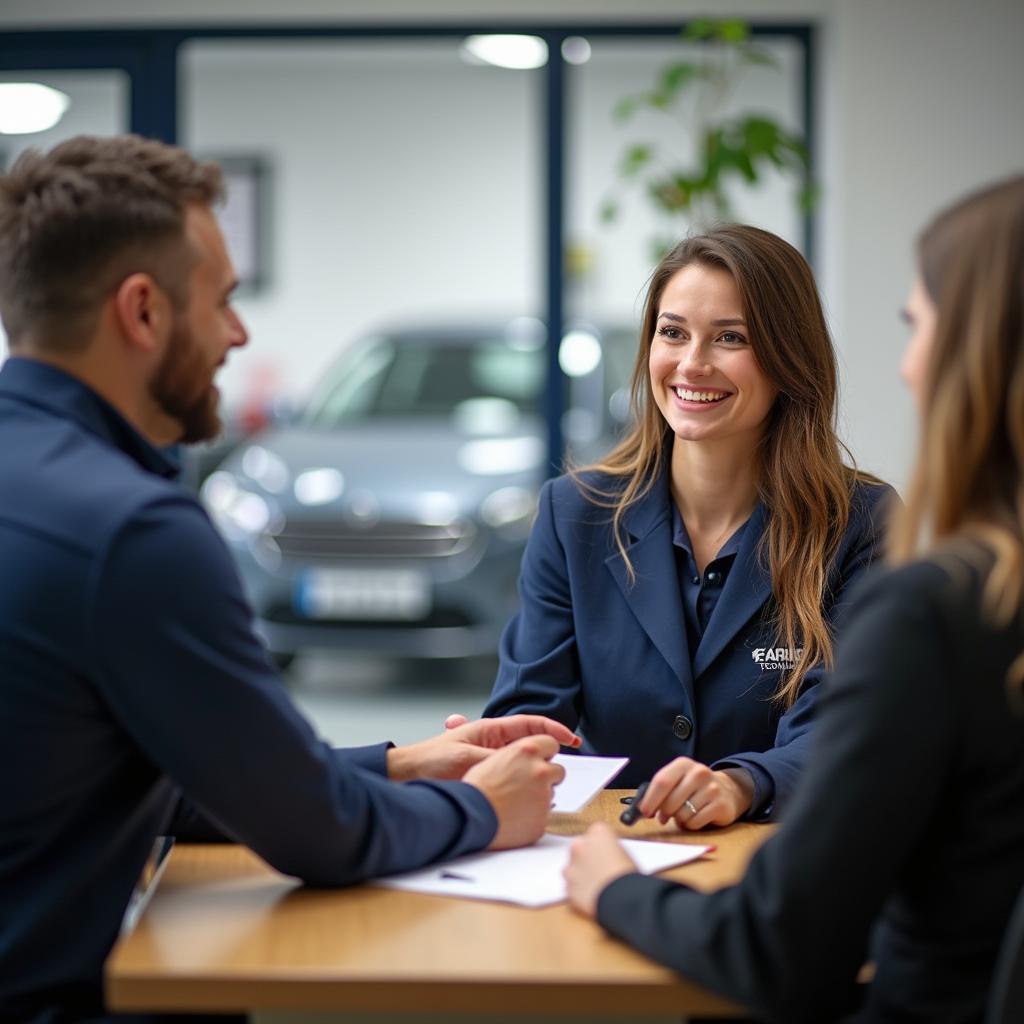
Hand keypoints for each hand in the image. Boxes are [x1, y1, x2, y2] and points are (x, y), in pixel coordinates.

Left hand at [387, 715, 578, 781]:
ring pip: (524, 763)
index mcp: (490, 730)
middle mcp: (493, 743)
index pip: (529, 724)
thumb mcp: (464, 757)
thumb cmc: (430, 760)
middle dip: (550, 753)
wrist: (406, 776)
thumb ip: (492, 759)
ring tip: (551, 785)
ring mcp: (491, 761)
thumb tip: (518, 764)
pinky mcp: (487, 778)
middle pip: (531, 744)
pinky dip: (524, 786)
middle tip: (566, 767)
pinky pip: (512, 779)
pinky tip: (530, 798)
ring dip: (538, 771)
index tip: (572, 739)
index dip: (553, 729)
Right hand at [463, 735, 565, 848]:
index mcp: (527, 751)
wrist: (469, 816)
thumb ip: (517, 755)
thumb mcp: (494, 758)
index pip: (551, 743)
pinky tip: (515, 817)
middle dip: (546, 777)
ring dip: (539, 797)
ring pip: (551, 794)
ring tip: (516, 803)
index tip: (541, 758)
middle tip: (527, 785)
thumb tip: (527, 757)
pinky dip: (533, 817)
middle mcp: (540, 771)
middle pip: (558, 771)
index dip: (545, 752)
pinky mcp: (543, 820)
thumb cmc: (475, 788)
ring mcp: (544, 796)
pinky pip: (544, 816)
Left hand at [563, 822, 637, 918]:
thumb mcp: (627, 853)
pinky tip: (592, 893)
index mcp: (598, 832)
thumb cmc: (627, 878)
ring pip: (573, 866)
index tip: (609, 851)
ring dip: (581, 871)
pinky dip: (579, 888)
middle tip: (602, 867)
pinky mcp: (568, 885)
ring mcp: (571, 865)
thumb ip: (612, 847)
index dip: (605, 844)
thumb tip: (610, 853)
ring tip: (598, 882)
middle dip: (589, 856)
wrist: (621, 900)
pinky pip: (571, 884)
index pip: (598, 832)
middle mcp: (580, 844)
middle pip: (581, 846)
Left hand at [638, 758, 753, 829]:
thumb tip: (641, 808)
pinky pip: (695, 822)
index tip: (643, 812)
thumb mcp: (678, 780)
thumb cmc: (694, 787)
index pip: (662, 781)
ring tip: (682, 814)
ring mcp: (712, 788)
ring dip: (678, 819)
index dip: (650, 799)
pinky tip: (694, 817)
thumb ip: (660, 790)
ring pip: (682, 814)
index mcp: (683, 764)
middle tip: (662, 817)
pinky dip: (690, 825)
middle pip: (671, 800)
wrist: (728, 790)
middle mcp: (699, 773)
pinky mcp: (721, 805)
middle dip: (663, 813)